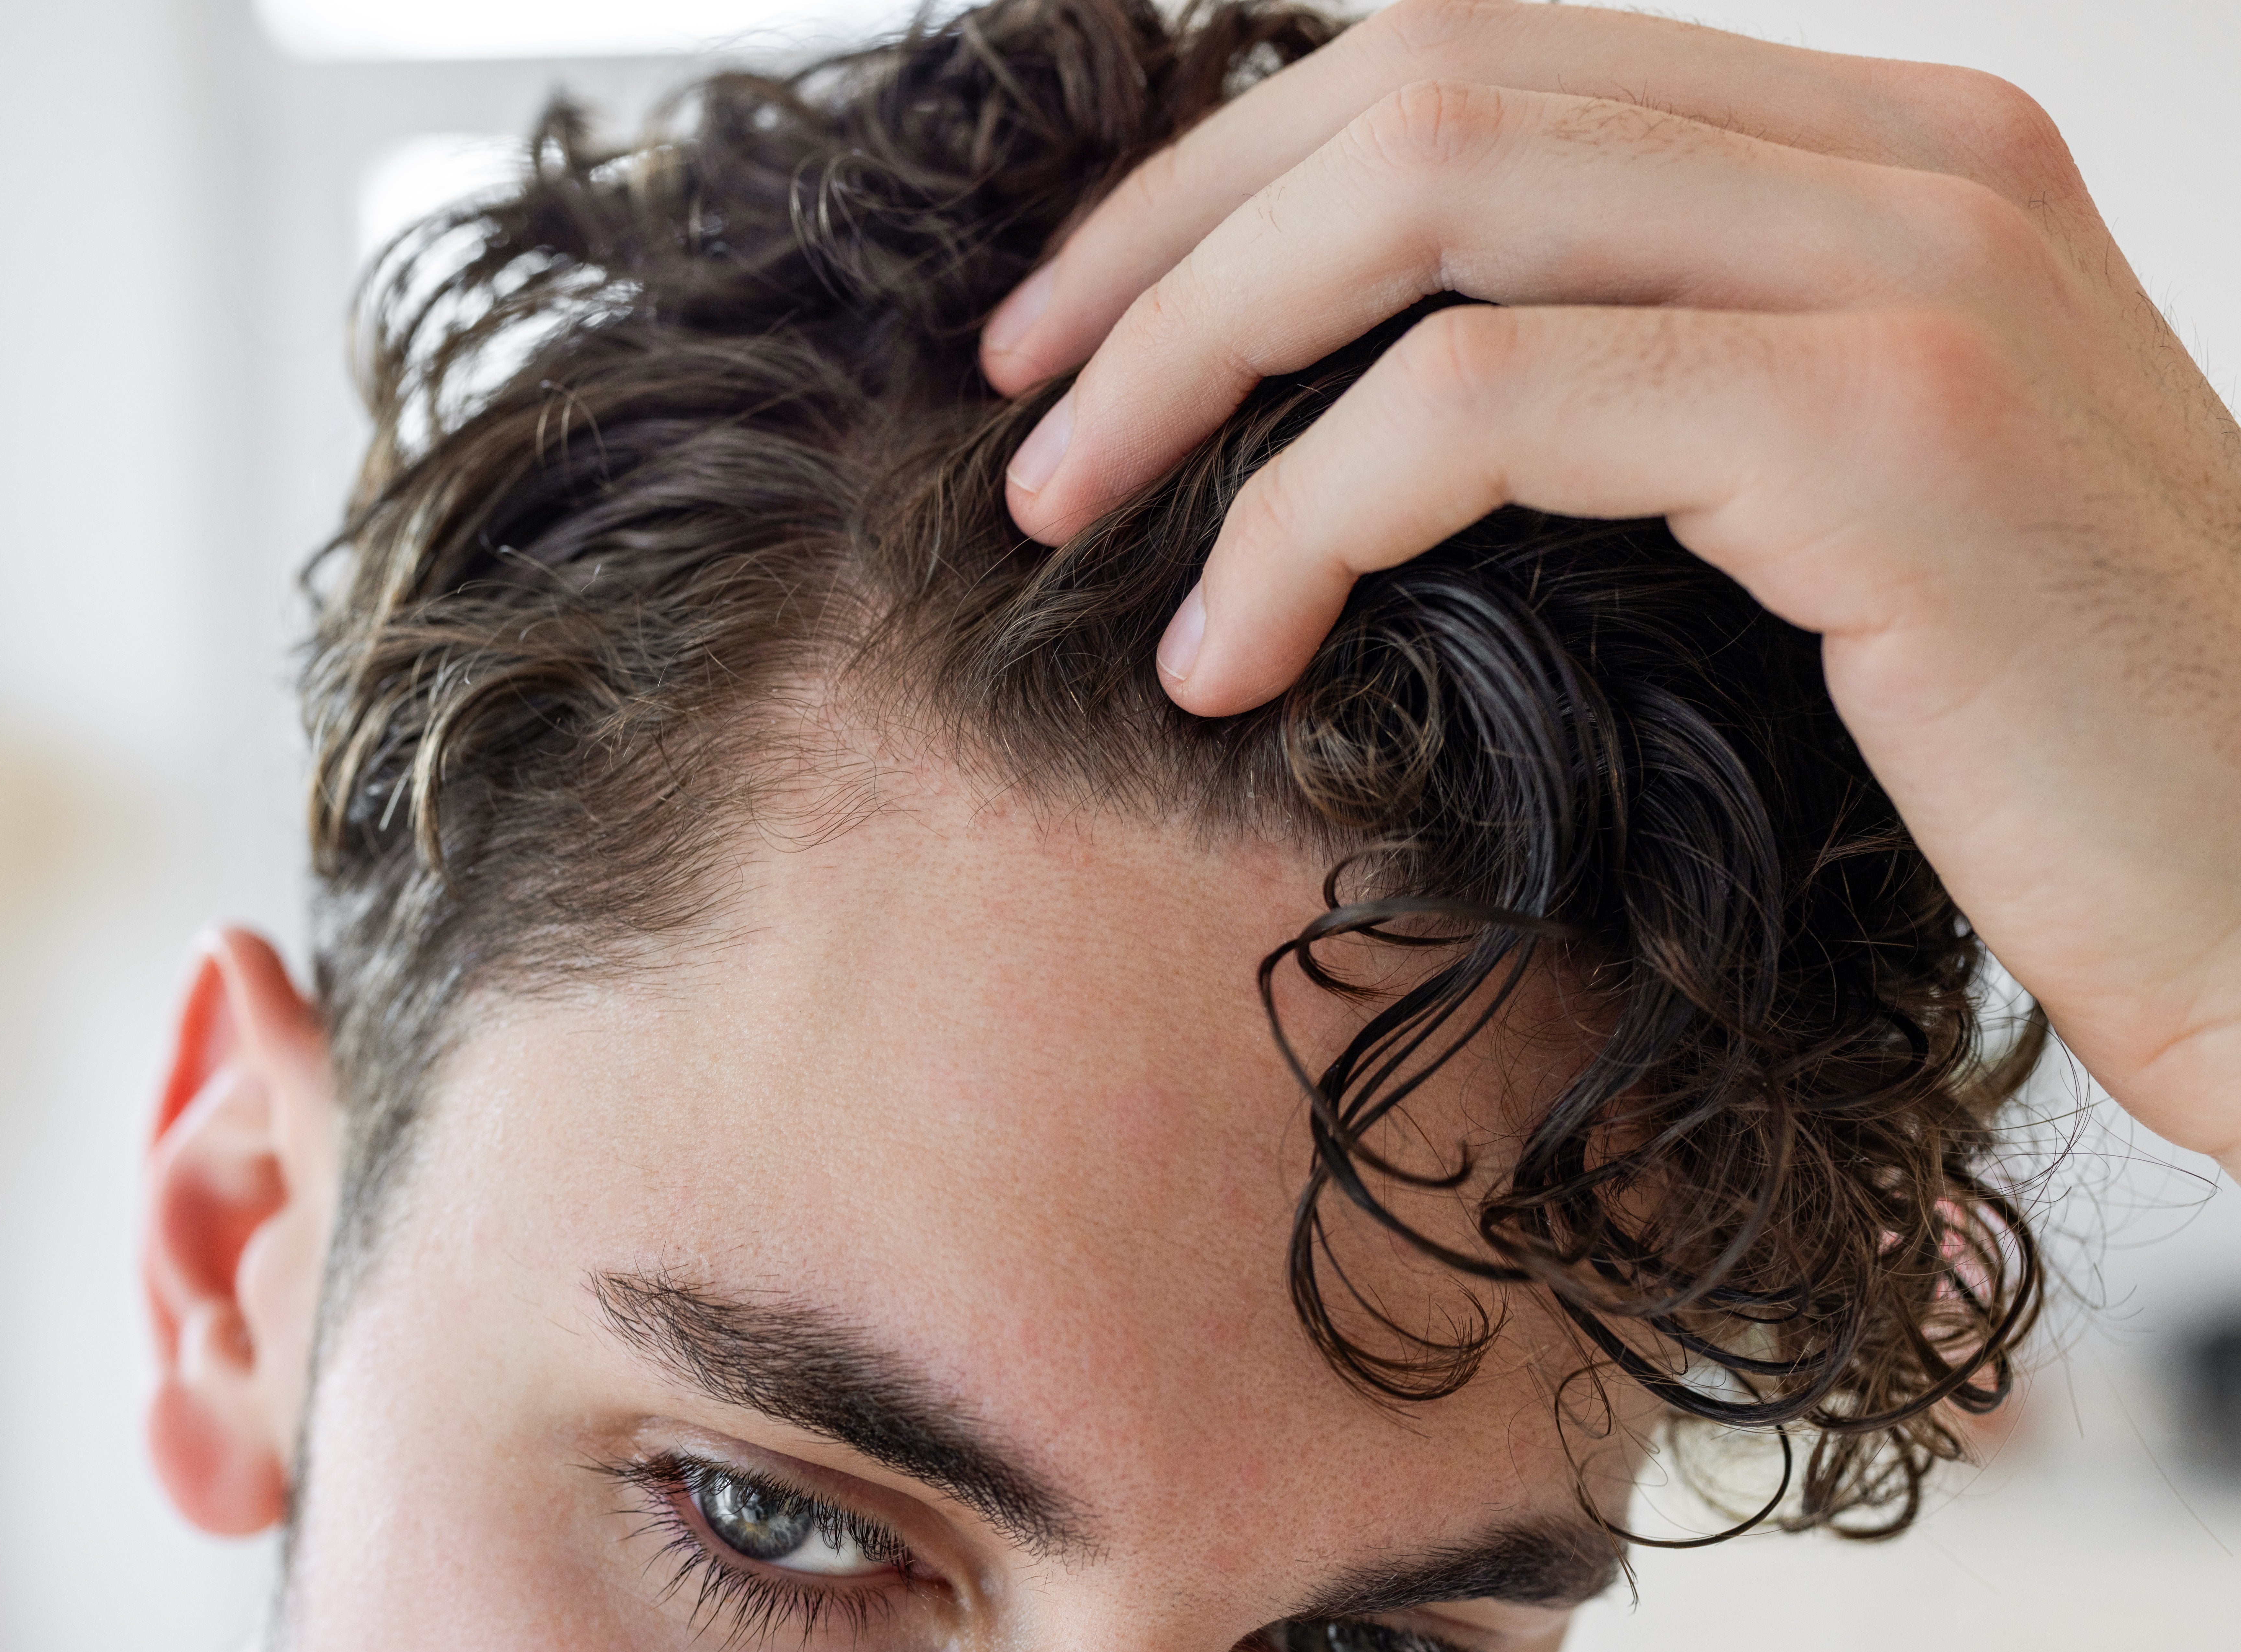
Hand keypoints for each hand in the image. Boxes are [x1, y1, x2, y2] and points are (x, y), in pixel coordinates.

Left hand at [980, 0, 2240, 1174]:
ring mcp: (1917, 275)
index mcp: (1882, 154)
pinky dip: (1304, 516)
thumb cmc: (2029, 743)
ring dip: (1194, 361)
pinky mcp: (1893, 435)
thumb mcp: (1814, 513)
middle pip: (1423, 88)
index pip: (1476, 68)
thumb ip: (1643, 396)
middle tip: (1030, 408)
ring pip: (1431, 206)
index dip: (1235, 177)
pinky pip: (1490, 408)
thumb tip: (1365, 395)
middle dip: (1173, 246)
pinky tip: (1226, 646)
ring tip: (1065, 519)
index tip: (1086, 326)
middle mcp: (1912, 160)